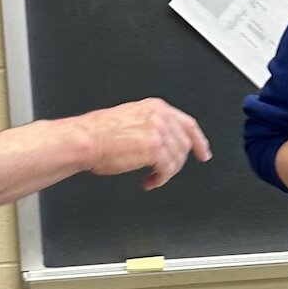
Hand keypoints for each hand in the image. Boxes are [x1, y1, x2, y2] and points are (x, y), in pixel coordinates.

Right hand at [79, 99, 211, 189]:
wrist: (84, 140)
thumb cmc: (98, 134)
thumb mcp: (130, 118)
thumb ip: (151, 125)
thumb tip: (164, 142)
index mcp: (155, 107)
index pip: (187, 124)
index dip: (198, 141)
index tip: (203, 153)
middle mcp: (160, 116)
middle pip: (184, 144)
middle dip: (177, 162)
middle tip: (164, 172)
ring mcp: (159, 131)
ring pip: (177, 159)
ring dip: (166, 172)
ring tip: (152, 177)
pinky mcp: (154, 149)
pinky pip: (168, 170)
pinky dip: (160, 179)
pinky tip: (149, 181)